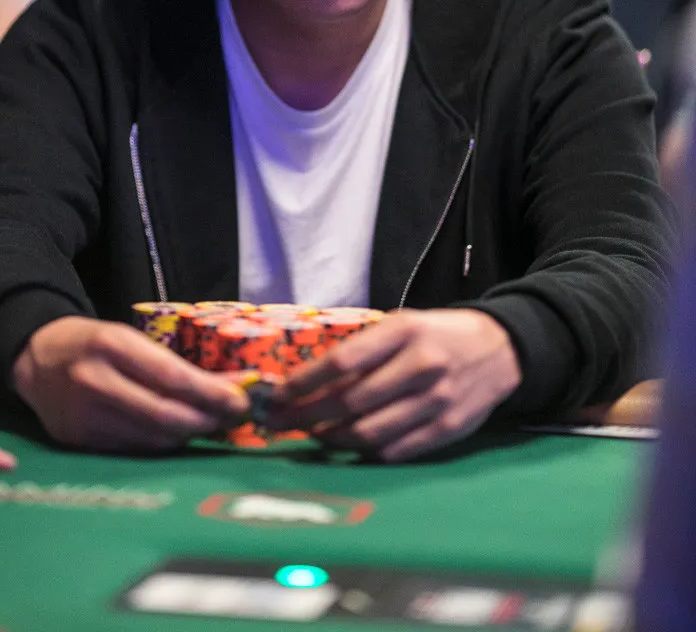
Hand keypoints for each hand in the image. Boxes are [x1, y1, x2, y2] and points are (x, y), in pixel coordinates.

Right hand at [12, 316, 250, 451]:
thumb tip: (226, 384)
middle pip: (164, 415)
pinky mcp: (76, 441)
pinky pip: (131, 449)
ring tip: (209, 425)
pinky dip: (159, 444)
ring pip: (151, 439)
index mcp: (111, 345)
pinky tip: (175, 435)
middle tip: (233, 418)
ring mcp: (82, 416)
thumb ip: (169, 364)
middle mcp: (94, 381)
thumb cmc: (93, 344)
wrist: (34, 358)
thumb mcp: (128, 338)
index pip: (171, 377)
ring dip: (187, 435)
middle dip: (205, 420)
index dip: (210, 393)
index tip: (241, 400)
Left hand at [273, 309, 521, 460]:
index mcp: (405, 331)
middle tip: (282, 422)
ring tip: (314, 434)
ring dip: (333, 438)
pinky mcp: (449, 429)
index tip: (279, 394)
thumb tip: (310, 382)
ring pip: (372, 432)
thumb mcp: (402, 326)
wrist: (500, 348)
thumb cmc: (437, 335)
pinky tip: (350, 446)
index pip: (343, 361)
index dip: (306, 382)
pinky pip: (397, 450)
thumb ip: (364, 351)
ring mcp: (438, 400)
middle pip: (352, 401)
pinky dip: (367, 452)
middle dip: (309, 415)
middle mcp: (422, 365)